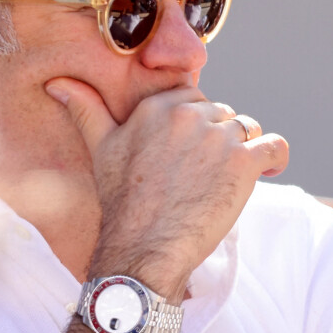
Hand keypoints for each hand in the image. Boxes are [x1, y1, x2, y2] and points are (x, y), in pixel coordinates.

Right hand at [46, 80, 288, 300]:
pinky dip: (275, 158)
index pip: (192, 100)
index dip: (193, 127)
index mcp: (156, 107)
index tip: (187, 155)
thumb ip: (85, 109)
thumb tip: (57, 83)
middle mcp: (187, 114)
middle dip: (217, 139)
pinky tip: (268, 171)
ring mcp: (217, 137)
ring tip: (228, 179)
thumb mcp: (100, 149)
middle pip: (221, 114)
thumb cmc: (121, 202)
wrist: (143, 248)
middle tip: (202, 175)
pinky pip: (274, 146)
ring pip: (246, 128)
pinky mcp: (243, 162)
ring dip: (242, 150)